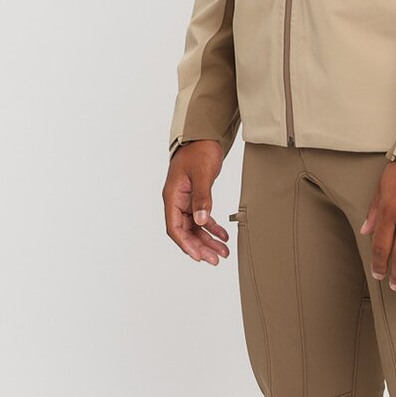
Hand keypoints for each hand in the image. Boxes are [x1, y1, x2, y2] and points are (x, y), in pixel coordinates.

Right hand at [164, 139, 228, 265]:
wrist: (204, 136)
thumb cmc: (199, 151)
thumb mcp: (202, 174)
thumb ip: (202, 198)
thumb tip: (201, 221)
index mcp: (172, 196)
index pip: (174, 227)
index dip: (185, 244)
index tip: (198, 256)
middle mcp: (176, 201)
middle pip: (186, 231)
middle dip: (200, 247)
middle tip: (215, 260)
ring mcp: (185, 201)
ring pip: (195, 227)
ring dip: (208, 240)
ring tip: (223, 252)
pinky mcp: (195, 198)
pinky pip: (202, 218)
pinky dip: (212, 228)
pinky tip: (224, 236)